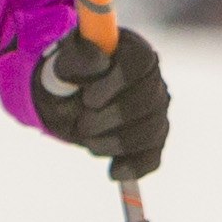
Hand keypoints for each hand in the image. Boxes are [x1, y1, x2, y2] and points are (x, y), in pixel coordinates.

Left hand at [34, 22, 169, 180]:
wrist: (67, 99)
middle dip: (111, 118)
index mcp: (133, 50)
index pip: (140, 62)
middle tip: (82, 125)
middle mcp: (153, 77)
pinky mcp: (154, 137)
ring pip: (150, 131)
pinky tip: (114, 171)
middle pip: (147, 100)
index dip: (117, 82)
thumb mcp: (64, 64)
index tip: (89, 98)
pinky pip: (153, 157)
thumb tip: (99, 61)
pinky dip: (134, 167)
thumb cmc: (69, 77)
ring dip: (115, 143)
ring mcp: (157, 109)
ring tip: (88, 140)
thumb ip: (78, 58)